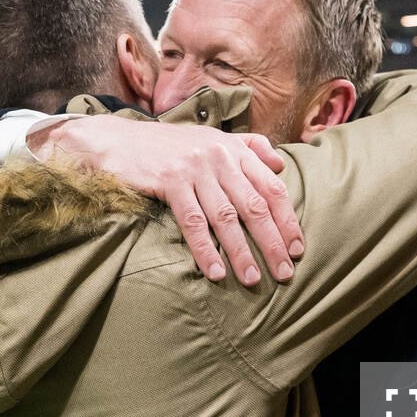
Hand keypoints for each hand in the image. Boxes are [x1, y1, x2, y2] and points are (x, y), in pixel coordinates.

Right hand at [34, 116, 303, 285]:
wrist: (118, 139)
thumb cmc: (168, 145)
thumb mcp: (211, 137)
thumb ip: (249, 146)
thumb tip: (280, 164)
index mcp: (234, 149)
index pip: (271, 188)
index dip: (287, 220)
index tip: (297, 248)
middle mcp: (219, 157)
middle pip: (254, 206)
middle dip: (272, 242)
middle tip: (284, 273)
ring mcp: (195, 168)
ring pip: (226, 217)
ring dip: (241, 252)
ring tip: (251, 279)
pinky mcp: (170, 181)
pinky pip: (193, 221)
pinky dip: (205, 249)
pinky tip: (214, 272)